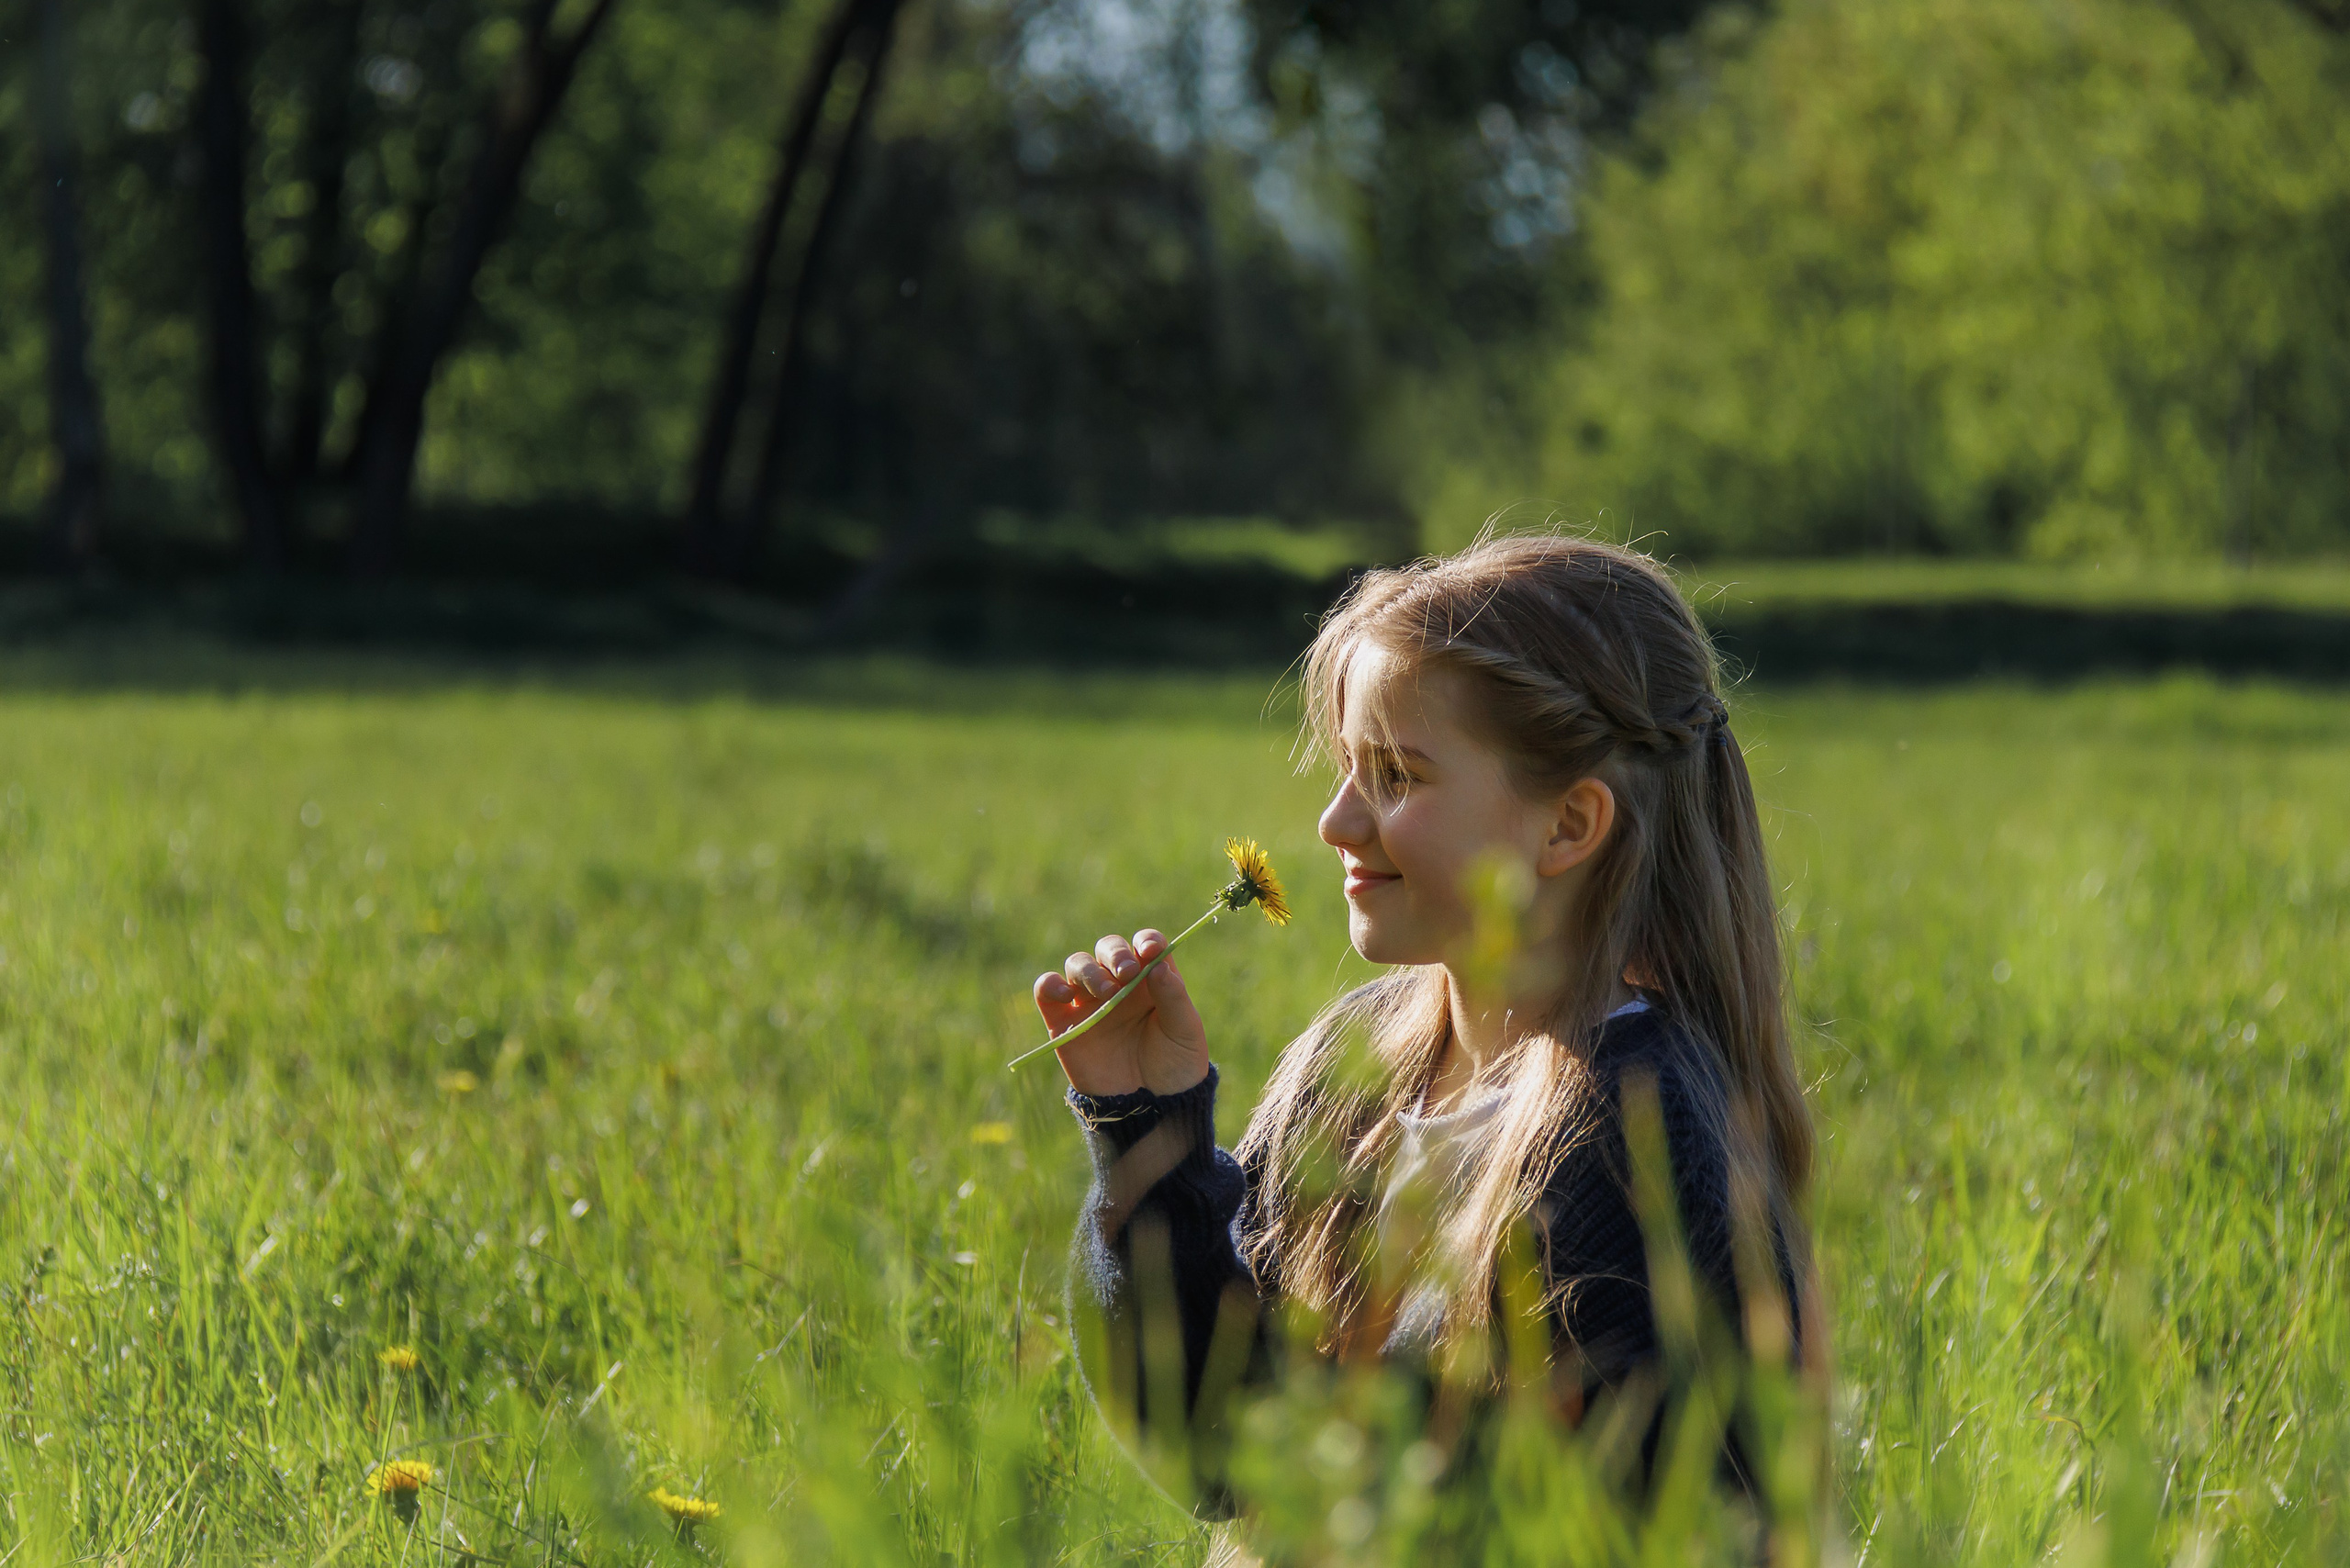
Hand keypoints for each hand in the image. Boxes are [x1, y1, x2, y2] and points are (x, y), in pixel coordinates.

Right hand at [1033, 929, 1208, 1097]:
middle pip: (1109, 948)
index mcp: (1152, 979)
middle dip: (1115, 953)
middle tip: (1126, 973)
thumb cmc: (1174, 1065)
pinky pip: (1046, 991)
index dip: (1145, 941)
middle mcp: (1119, 983)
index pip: (1145, 944)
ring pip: (1078, 964)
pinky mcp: (1063, 1022)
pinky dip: (1050, 984)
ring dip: (1089, 970)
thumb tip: (1158, 964)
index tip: (1149, 950)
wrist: (1149, 1107)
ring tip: (1106, 992)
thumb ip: (1173, 996)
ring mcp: (1089, 1001)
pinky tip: (1065, 994)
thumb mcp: (1184, 1031)